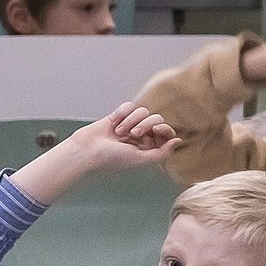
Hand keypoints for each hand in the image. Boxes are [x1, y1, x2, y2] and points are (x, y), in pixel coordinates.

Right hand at [63, 102, 181, 170]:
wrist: (87, 150)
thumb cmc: (111, 158)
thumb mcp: (140, 159)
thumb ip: (162, 153)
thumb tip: (178, 140)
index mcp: (148, 148)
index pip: (166, 132)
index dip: (164, 128)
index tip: (156, 129)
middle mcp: (141, 136)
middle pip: (156, 119)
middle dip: (145, 125)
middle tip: (132, 134)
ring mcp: (129, 125)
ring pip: (142, 111)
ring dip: (131, 121)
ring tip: (119, 133)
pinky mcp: (117, 116)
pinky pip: (128, 106)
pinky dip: (122, 113)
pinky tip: (113, 123)